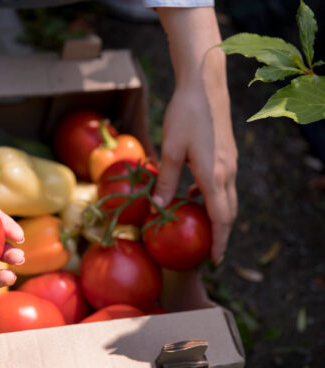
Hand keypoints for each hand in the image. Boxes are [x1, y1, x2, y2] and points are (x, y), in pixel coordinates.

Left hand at [154, 7, 237, 264]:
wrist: (204, 86)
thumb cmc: (185, 115)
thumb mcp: (171, 150)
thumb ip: (167, 180)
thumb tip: (159, 206)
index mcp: (214, 175)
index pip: (221, 218)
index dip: (219, 241)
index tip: (214, 260)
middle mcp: (227, 172)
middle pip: (228, 212)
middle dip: (220, 233)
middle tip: (207, 249)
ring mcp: (230, 163)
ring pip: (227, 199)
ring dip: (216, 216)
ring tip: (199, 227)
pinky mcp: (227, 155)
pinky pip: (223, 185)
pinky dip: (213, 197)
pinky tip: (195, 195)